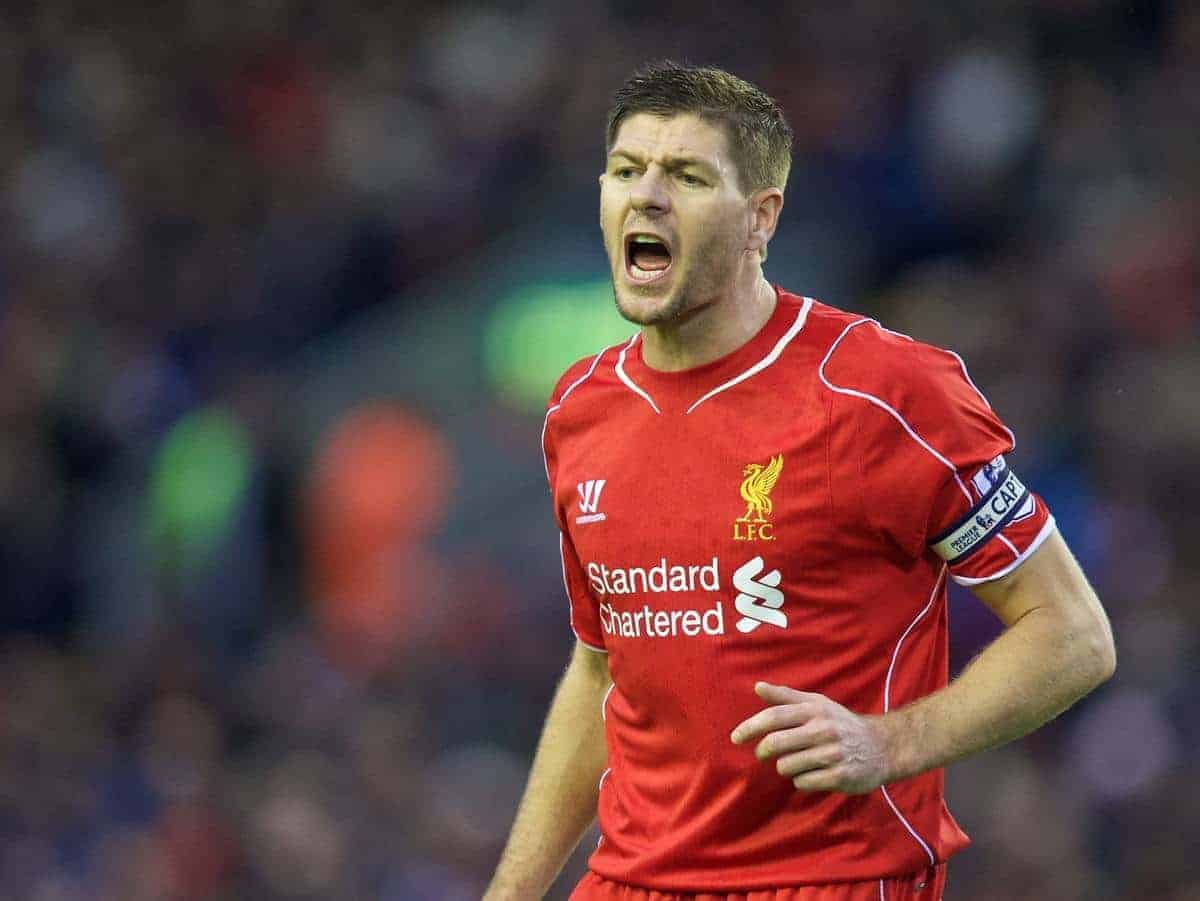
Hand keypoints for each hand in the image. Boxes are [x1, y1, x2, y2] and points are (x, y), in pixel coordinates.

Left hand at [730, 682, 893, 793]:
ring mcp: (832, 754)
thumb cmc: (842, 723)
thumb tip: (757, 686)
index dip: (750, 727)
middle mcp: (823, 730)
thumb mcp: (818, 703)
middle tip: (763, 753)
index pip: (774, 716)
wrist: (883, 747)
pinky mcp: (840, 776)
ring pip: (787, 766)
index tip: (735, 737)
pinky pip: (803, 782)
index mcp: (815, 710)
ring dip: (786, 767)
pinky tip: (813, 774)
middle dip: (763, 751)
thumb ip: (786, 696)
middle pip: (776, 744)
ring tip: (798, 761)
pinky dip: (802, 780)